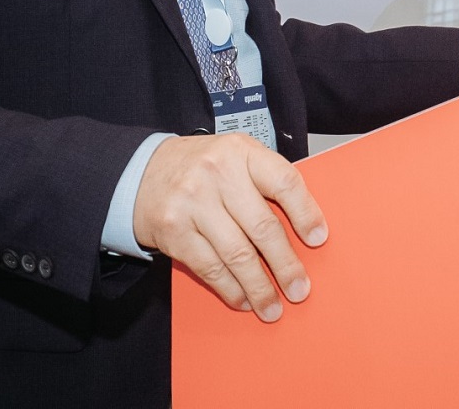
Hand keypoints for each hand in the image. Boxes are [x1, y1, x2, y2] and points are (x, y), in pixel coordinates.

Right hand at [131, 133, 327, 321]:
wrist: (140, 172)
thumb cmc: (199, 168)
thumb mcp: (234, 157)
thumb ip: (264, 182)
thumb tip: (302, 229)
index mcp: (241, 151)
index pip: (283, 181)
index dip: (305, 213)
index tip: (318, 239)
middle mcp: (218, 173)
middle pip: (262, 226)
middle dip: (285, 264)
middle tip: (299, 289)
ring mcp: (193, 202)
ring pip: (237, 254)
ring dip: (258, 286)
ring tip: (272, 306)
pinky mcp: (174, 230)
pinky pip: (210, 267)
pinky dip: (229, 288)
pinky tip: (242, 299)